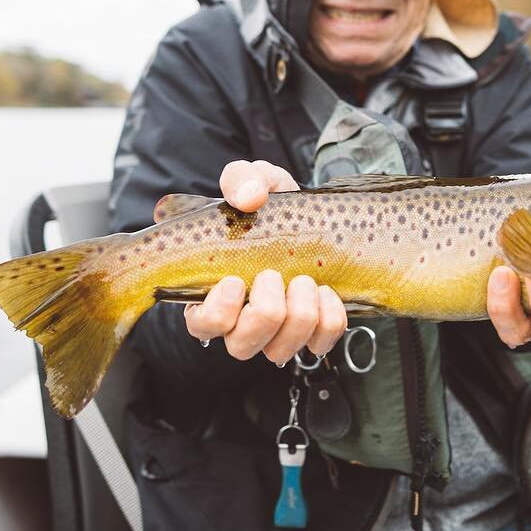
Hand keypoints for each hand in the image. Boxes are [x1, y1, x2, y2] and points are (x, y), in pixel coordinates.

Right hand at [183, 161, 347, 362]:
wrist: (311, 216)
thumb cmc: (269, 206)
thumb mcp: (252, 180)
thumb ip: (242, 179)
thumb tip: (250, 196)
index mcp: (214, 293)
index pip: (202, 324)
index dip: (217, 312)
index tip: (234, 280)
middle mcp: (241, 321)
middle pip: (241, 346)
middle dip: (264, 312)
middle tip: (275, 275)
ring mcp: (276, 333)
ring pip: (280, 352)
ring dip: (298, 317)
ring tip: (306, 281)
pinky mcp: (311, 334)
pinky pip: (320, 345)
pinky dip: (328, 322)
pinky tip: (327, 293)